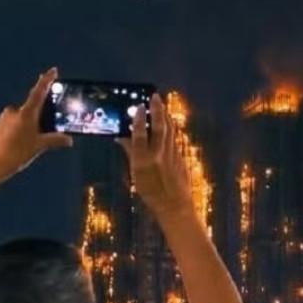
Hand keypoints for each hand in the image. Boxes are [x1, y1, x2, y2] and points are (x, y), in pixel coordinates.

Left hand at [0, 69, 71, 192]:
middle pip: (33, 108)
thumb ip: (55, 140)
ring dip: (31, 125)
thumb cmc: (14, 155)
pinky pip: (15, 123)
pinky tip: (22, 144)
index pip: (39, 92)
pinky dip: (22, 130)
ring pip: (24, 117)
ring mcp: (5, 118)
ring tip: (33, 143)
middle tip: (49, 128)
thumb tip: (69, 139)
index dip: (47, 80)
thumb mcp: (39, 147)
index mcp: (26, 113)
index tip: (53, 70)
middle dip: (42, 115)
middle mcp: (14, 111)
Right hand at [119, 92, 193, 220]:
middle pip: (158, 127)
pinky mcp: (180, 156)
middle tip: (155, 97)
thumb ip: (131, 154)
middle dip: (157, 110)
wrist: (174, 205)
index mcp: (143, 161)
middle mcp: (158, 155)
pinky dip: (171, 127)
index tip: (138, 106)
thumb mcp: (136, 175)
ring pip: (169, 130)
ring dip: (165, 115)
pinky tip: (169, 121)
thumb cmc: (150, 192)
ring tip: (161, 105)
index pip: (139, 135)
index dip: (138, 119)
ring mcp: (171, 155)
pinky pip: (174, 137)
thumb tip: (121, 138)